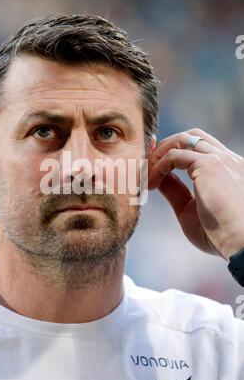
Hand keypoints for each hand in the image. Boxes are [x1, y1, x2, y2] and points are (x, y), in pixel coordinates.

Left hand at [148, 128, 243, 259]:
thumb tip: (158, 179)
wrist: (240, 243)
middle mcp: (226, 159)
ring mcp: (219, 159)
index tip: (154, 166)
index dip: (173, 152)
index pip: (198, 148)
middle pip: (190, 136)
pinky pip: (174, 155)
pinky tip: (151, 183)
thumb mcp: (190, 209)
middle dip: (164, 145)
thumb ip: (176, 191)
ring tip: (145, 173)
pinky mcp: (209, 164)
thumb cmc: (220, 235)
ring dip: (159, 154)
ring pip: (182, 140)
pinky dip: (158, 166)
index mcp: (227, 169)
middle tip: (146, 163)